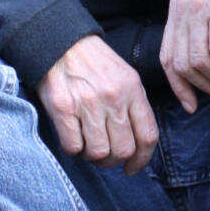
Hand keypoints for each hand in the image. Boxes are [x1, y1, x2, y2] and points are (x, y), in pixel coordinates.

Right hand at [37, 34, 158, 174]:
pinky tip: (73, 138)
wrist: (61, 42)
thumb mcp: (125, 76)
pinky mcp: (63, 109)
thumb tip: (137, 143)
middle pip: (124, 150)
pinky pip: (73, 147)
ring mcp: (88, 104)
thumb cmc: (94, 63)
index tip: (132, 168)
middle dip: (114, 160)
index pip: (148, 136)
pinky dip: (74, 149)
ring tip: (87, 145)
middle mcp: (114, 98)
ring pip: (99, 153)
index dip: (142, 160)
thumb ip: (134, 106)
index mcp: (133, 90)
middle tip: (105, 155)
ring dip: (93, 157)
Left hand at [160, 0, 209, 112]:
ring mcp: (199, 6)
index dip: (178, 87)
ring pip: (201, 62)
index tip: (193, 105)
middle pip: (184, 66)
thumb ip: (202, 22)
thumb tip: (205, 60)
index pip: (167, 59)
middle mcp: (182, 8)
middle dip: (208, 88)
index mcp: (176, 9)